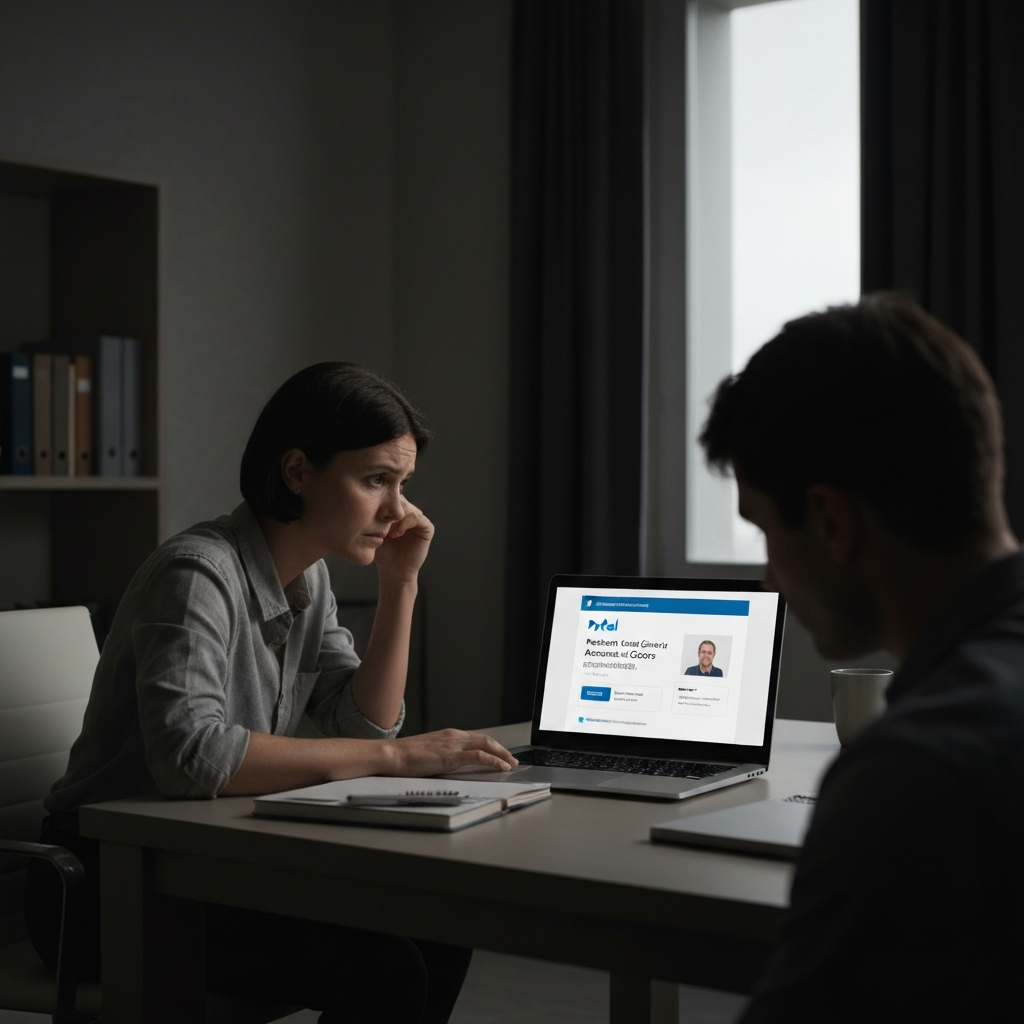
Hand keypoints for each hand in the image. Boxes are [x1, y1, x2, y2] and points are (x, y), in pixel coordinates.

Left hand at [374, 499, 433, 584]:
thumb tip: (372, 501)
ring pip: (408, 508)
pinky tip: (396, 534)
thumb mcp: (375, 531)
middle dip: (388, 511)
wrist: (393, 571)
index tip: (371, 518)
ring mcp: (419, 520)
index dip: (381, 504)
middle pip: (400, 500)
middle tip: (379, 526)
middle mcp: (410, 513)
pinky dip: (405, 523)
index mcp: (398, 511)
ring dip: (396, 519)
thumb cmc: (383, 552)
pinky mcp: (427, 529)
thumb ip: (375, 516)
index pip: (391, 496)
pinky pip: (418, 518)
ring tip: (386, 533)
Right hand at [384, 729, 519, 775]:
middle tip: (512, 759)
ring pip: (486, 745)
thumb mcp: (429, 754)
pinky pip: (479, 756)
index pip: (476, 738)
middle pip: (486, 739)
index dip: (491, 746)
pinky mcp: (452, 756)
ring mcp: (454, 744)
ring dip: (502, 754)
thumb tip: (451, 765)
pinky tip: (502, 767)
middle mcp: (454, 736)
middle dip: (501, 749)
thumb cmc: (405, 757)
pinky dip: (494, 761)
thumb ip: (442, 756)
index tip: (500, 754)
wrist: (392, 755)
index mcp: (449, 735)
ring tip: (512, 764)